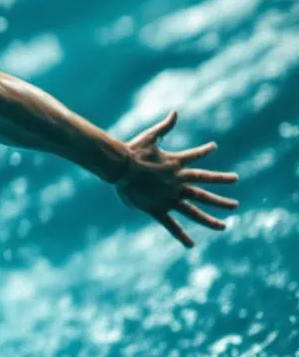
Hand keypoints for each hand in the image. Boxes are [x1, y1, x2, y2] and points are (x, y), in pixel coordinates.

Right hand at [113, 110, 238, 247]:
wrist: (120, 166)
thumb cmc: (133, 150)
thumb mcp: (150, 136)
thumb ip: (165, 126)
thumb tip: (176, 111)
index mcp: (176, 165)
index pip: (195, 158)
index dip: (204, 151)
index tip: (214, 147)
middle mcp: (178, 183)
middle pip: (204, 193)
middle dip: (221, 198)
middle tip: (235, 205)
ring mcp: (169, 197)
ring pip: (194, 211)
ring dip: (210, 219)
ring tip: (223, 226)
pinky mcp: (157, 208)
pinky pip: (171, 224)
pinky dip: (180, 235)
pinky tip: (191, 245)